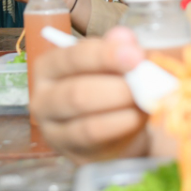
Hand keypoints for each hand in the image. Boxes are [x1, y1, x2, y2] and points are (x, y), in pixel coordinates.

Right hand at [31, 27, 149, 163]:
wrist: (114, 131)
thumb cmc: (107, 88)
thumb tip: (124, 36)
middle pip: (76, 93)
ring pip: (85, 121)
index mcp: (49, 68)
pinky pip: (97, 141)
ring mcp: (54, 132)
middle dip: (116, 87)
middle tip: (147, 82)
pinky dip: (121, 126)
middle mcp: (43, 100)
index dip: (104, 55)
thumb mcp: (112, 65)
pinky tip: (138, 116)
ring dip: (121, 109)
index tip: (136, 54)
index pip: (71, 58)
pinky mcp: (71, 154)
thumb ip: (118, 49)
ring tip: (146, 99)